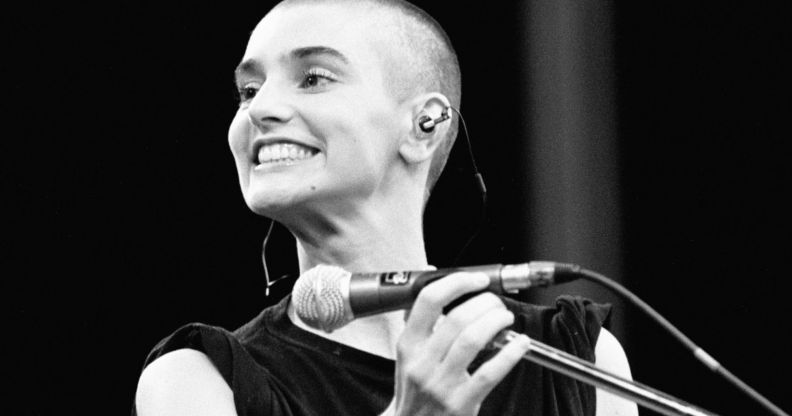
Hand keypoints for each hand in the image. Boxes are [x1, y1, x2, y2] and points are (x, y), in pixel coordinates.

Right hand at [386, 272, 531, 415]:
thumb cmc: (414, 390)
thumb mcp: (407, 354)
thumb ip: (418, 318)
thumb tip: (432, 275)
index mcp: (408, 345)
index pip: (429, 301)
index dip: (457, 283)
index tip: (478, 280)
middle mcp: (422, 362)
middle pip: (457, 317)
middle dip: (486, 303)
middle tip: (497, 303)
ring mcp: (440, 384)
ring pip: (473, 339)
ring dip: (497, 322)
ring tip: (505, 319)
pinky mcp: (461, 403)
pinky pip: (491, 372)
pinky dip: (511, 353)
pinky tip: (520, 344)